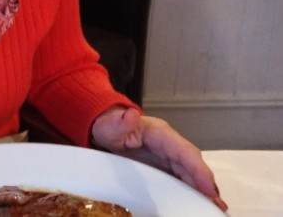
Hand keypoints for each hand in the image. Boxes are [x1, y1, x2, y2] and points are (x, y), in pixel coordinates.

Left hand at [91, 107, 227, 211]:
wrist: (104, 130)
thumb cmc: (109, 127)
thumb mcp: (111, 125)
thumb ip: (120, 122)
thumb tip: (132, 114)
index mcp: (159, 133)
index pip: (183, 150)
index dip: (198, 169)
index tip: (209, 188)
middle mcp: (169, 144)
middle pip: (191, 163)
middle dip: (205, 183)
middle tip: (216, 205)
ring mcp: (168, 156)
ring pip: (190, 172)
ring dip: (203, 189)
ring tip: (216, 208)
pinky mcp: (165, 167)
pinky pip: (182, 178)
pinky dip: (193, 190)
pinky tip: (202, 202)